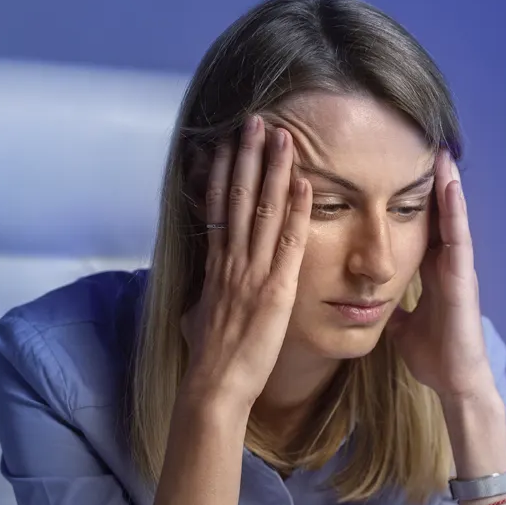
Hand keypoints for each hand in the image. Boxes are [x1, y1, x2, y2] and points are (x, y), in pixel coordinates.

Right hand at [180, 115, 311, 410]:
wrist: (215, 385)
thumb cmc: (212, 360)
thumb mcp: (202, 317)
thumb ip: (208, 296)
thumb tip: (203, 292)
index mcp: (216, 267)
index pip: (217, 208)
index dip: (222, 171)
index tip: (226, 142)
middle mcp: (231, 262)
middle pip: (238, 197)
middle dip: (247, 156)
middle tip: (256, 120)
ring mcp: (252, 274)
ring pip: (262, 210)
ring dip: (273, 170)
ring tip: (282, 135)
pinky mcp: (275, 291)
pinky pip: (287, 243)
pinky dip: (295, 211)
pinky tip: (303, 183)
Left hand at [386, 148, 494, 401]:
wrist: (453, 381)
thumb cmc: (433, 355)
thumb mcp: (402, 326)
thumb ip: (392, 308)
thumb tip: (371, 301)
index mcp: (429, 272)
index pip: (417, 227)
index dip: (408, 201)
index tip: (394, 172)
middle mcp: (444, 264)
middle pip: (436, 214)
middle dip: (430, 182)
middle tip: (420, 144)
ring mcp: (457, 268)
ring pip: (451, 217)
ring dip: (447, 184)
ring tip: (440, 150)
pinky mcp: (464, 277)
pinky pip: (458, 236)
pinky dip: (454, 209)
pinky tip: (450, 184)